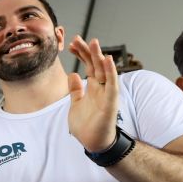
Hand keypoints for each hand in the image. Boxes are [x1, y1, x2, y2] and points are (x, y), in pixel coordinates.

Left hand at [66, 35, 118, 152]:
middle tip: (77, 38)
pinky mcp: (111, 102)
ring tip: (93, 42)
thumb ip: (75, 90)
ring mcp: (107, 94)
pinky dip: (110, 72)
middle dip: (87, 51)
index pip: (87, 66)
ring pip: (104, 71)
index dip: (80, 54)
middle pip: (95, 65)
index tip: (71, 44)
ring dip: (99, 56)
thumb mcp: (76, 103)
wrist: (92, 143)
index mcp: (92, 87)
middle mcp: (101, 88)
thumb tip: (72, 74)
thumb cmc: (86, 125)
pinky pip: (112, 85)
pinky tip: (107, 60)